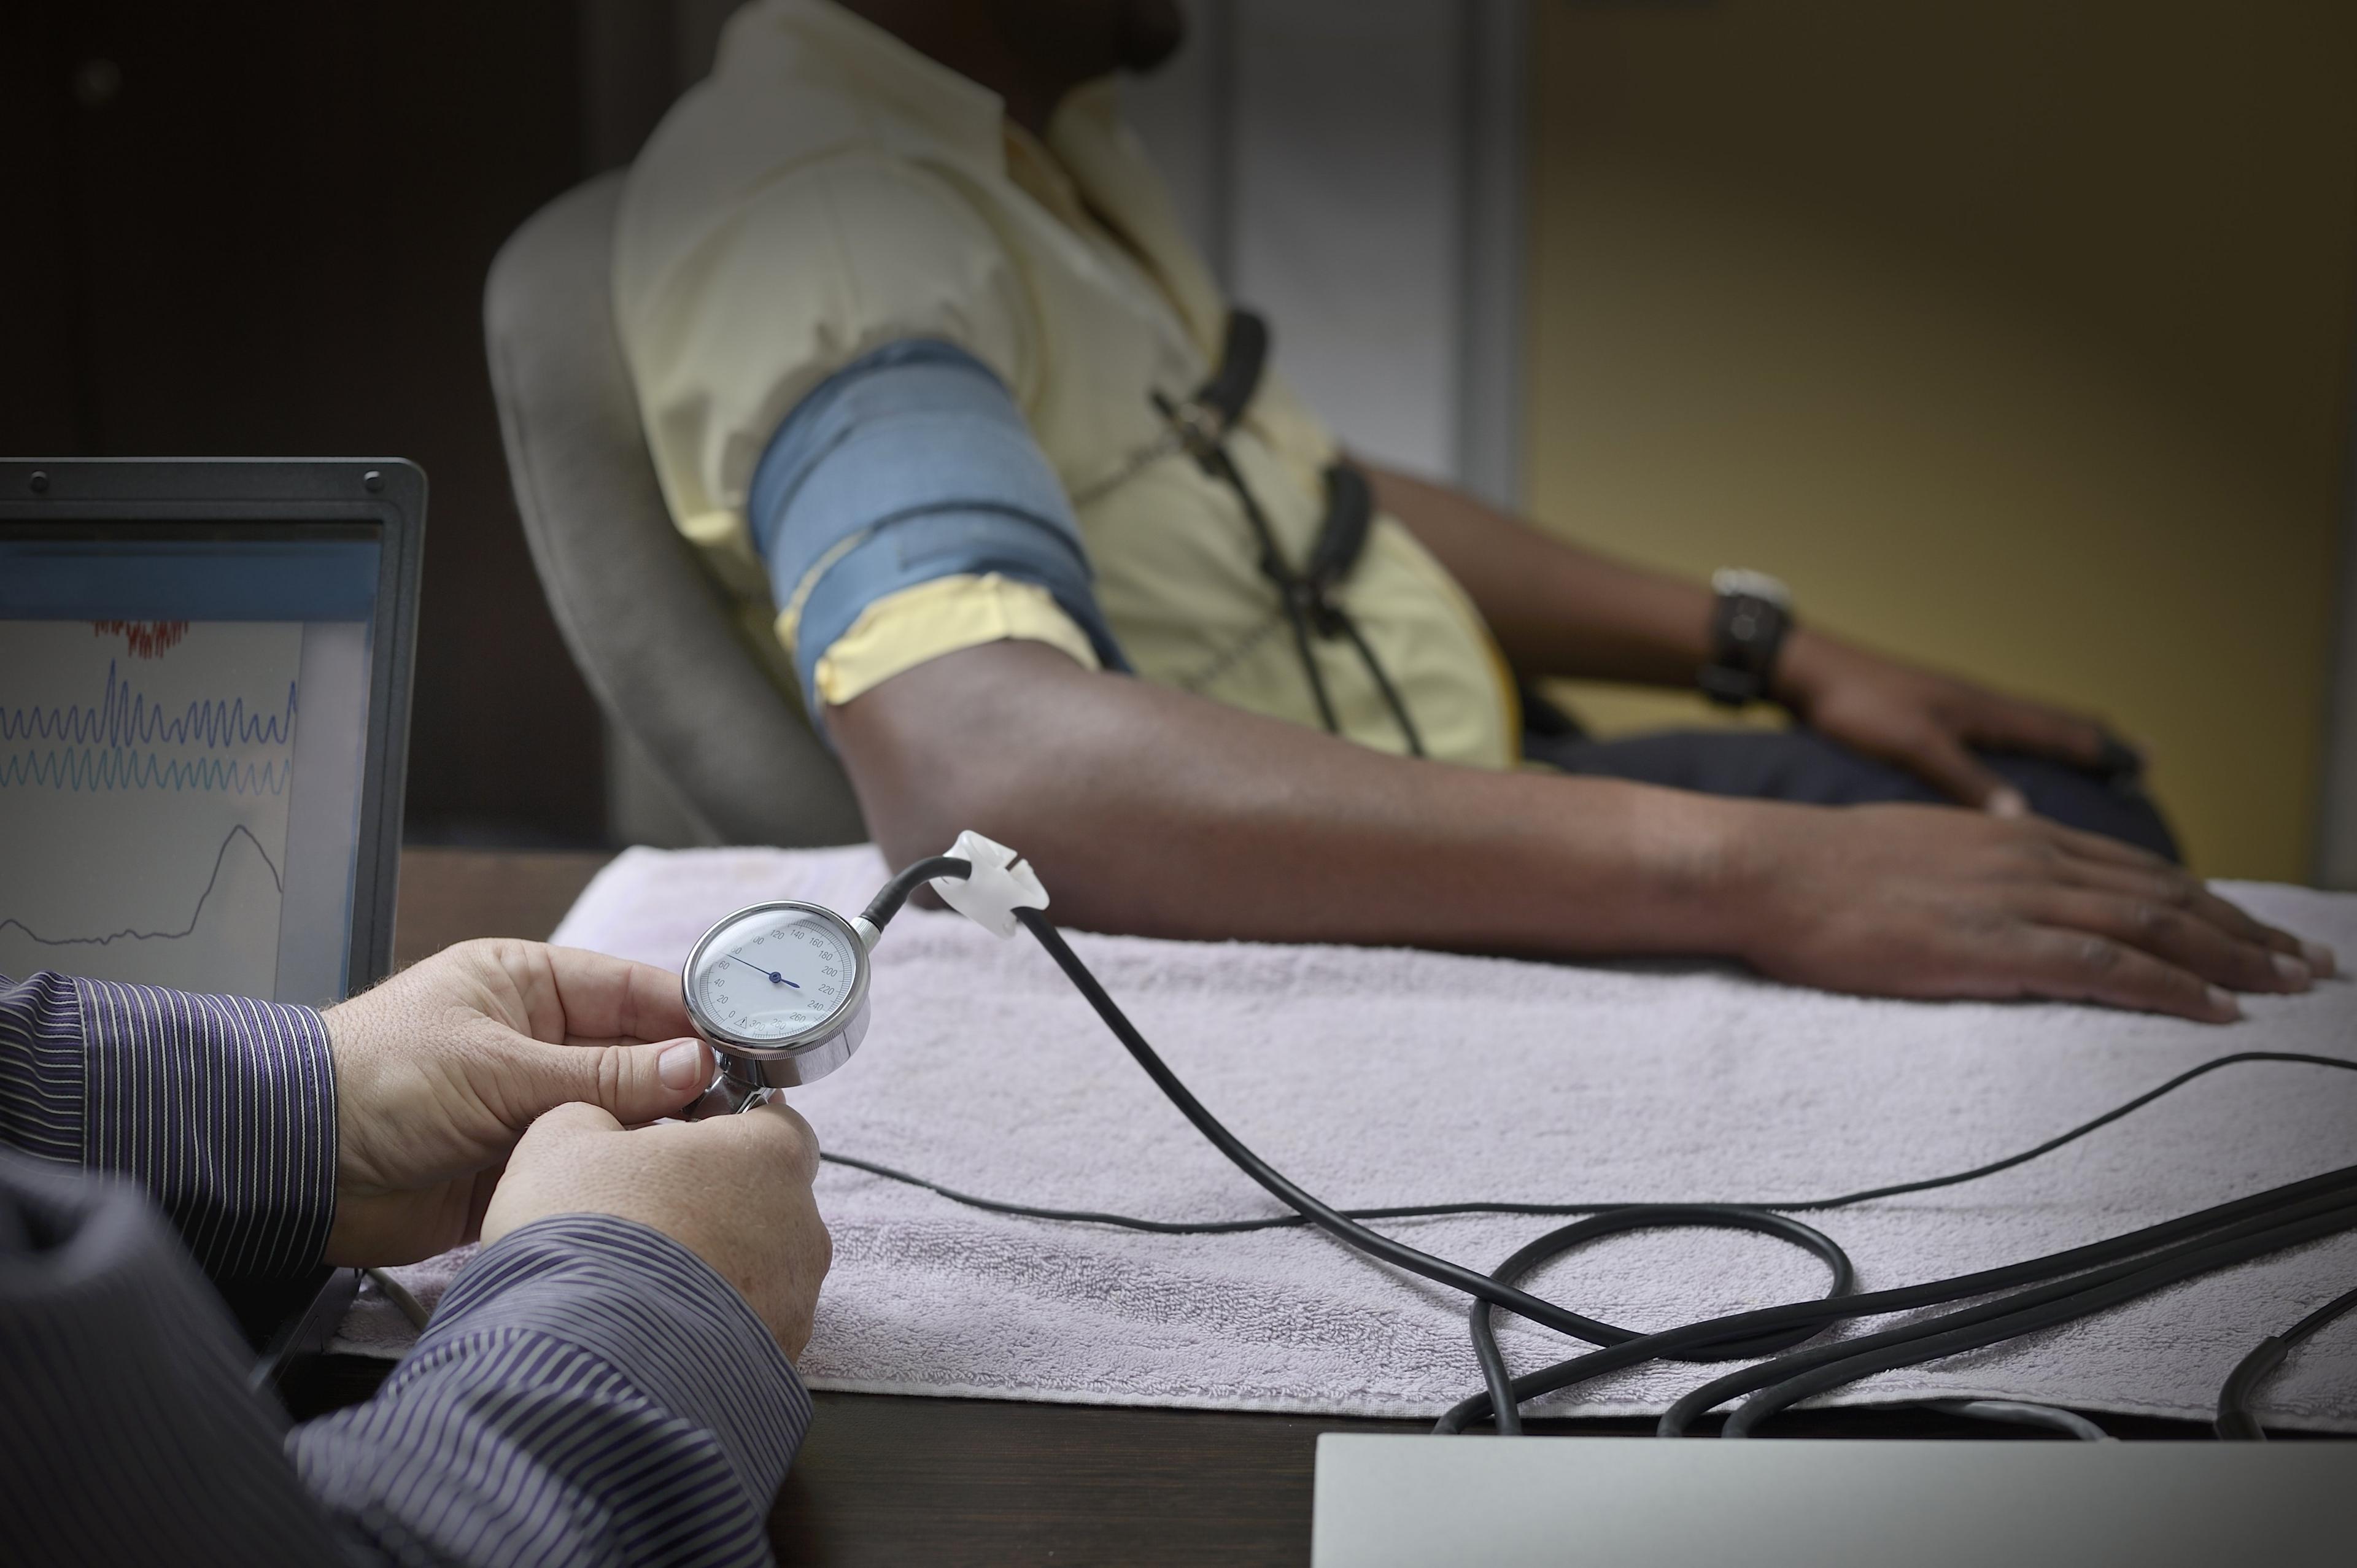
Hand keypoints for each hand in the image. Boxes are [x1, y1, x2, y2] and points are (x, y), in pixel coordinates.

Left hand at [322, 939, 715, 1265]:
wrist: (290, 1167)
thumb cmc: (375, 1082)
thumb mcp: (498, 1067)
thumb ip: (602, 1074)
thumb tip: (695, 1065)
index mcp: (525, 984)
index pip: (631, 991)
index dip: (689, 1017)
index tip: (746, 1045)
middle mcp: (535, 1040)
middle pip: (635, 1055)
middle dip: (684, 1080)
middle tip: (741, 1108)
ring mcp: (529, 1105)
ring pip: (618, 1114)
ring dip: (656, 1132)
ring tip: (708, 1150)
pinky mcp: (520, 1165)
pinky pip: (587, 1164)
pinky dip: (618, 1173)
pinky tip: (657, 1183)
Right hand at [482, 1099, 831, 1357]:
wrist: (584, 1363)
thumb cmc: (582, 1234)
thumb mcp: (561, 1142)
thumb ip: (597, 1116)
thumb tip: (602, 1126)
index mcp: (769, 1153)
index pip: (770, 1123)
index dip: (719, 1132)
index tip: (675, 1147)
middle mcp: (803, 1225)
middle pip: (766, 1199)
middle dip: (714, 1205)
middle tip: (645, 1220)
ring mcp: (797, 1301)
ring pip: (761, 1270)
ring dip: (713, 1271)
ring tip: (640, 1288)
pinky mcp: (779, 1361)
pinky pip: (748, 1332)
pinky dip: (710, 1329)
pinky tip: (653, 1336)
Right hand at [1734, 802, 2335, 1021]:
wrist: (1768, 868)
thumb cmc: (1824, 871)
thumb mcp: (1918, 852)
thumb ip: (1977, 871)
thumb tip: (2006, 898)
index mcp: (2012, 837)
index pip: (2136, 870)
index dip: (2208, 901)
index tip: (2256, 928)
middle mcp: (2030, 858)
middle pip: (2165, 895)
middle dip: (2245, 931)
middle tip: (2306, 962)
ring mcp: (2015, 900)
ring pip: (2152, 926)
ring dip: (2230, 959)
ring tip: (2285, 986)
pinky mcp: (1992, 944)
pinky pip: (2104, 965)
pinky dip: (2168, 987)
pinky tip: (2210, 1010)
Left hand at [1777, 631, 2114, 814]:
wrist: (1804, 671)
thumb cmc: (1856, 704)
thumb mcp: (1915, 745)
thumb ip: (1965, 779)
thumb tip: (2024, 818)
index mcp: (1986, 711)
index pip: (2063, 730)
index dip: (2106, 750)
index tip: (2149, 762)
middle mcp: (1979, 706)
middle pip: (2054, 726)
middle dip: (2096, 746)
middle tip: (2138, 762)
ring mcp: (1954, 710)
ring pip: (2024, 729)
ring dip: (2060, 745)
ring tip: (2089, 762)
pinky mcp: (1926, 719)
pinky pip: (1992, 736)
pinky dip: (2017, 748)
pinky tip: (2010, 763)